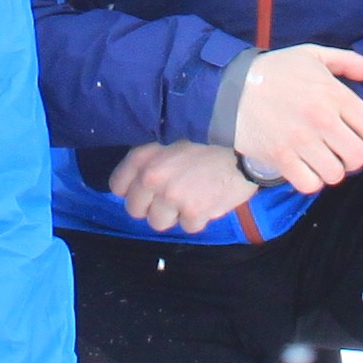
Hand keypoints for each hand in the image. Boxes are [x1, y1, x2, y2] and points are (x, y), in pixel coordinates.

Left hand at [111, 142, 260, 233]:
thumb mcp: (172, 135)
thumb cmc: (210, 137)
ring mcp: (172, 197)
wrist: (245, 144)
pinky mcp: (194, 212)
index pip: (117, 185)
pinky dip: (199, 218)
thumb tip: (139, 180)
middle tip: (172, 194)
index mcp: (143, 156)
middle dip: (152, 205)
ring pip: (158, 222)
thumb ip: (151, 156)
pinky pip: (188, 227)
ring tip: (192, 196)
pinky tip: (209, 198)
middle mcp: (152, 177)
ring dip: (174, 214)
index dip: (133, 189)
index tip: (147, 187)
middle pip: (135, 210)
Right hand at [230, 45, 362, 190]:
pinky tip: (304, 168)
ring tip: (321, 160)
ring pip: (335, 174)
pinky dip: (310, 181)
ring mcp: (301, 141)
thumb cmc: (275, 70)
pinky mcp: (280, 158)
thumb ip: (349, 61)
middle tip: (340, 153)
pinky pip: (310, 184)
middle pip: (357, 156)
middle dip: (353, 159)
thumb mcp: (312, 55)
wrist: (230, 87)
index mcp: (334, 94)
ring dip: (331, 171)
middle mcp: (321, 119)